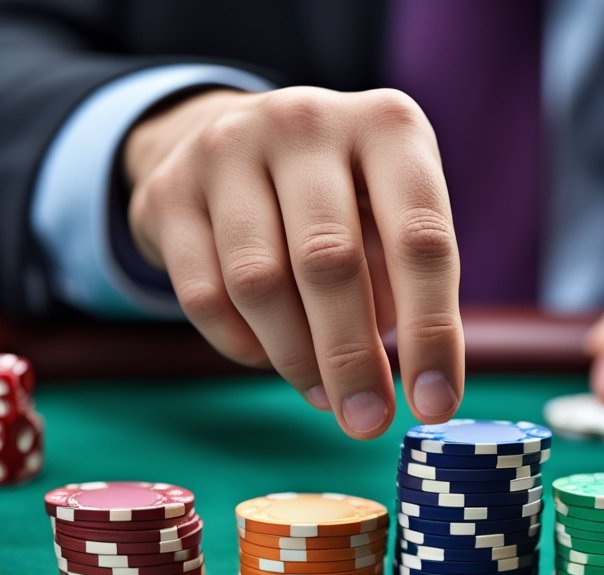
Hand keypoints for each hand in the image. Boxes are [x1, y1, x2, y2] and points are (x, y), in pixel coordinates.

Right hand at [123, 87, 463, 438]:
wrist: (230, 138)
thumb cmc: (342, 195)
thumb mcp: (391, 213)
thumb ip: (405, 283)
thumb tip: (413, 383)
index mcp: (387, 127)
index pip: (420, 239)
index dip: (432, 331)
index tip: (434, 405)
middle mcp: (307, 122)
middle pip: (329, 262)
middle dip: (352, 359)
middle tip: (366, 423)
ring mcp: (228, 149)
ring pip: (259, 283)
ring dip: (295, 359)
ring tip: (324, 396)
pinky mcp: (169, 191)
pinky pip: (203, 295)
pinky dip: (242, 346)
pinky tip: (270, 358)